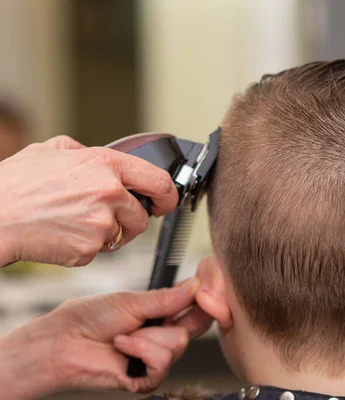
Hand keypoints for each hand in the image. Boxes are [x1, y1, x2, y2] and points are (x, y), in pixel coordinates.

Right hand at [0, 135, 178, 266]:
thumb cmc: (13, 185)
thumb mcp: (49, 150)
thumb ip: (81, 150)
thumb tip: (93, 155)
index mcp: (104, 164)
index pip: (158, 180)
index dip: (168, 195)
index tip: (166, 202)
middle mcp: (109, 192)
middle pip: (142, 216)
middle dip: (133, 220)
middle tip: (114, 219)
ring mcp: (101, 222)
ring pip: (122, 235)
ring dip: (107, 233)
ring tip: (75, 223)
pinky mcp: (90, 248)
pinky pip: (99, 250)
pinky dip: (86, 247)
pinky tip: (64, 234)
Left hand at [0, 278, 213, 398]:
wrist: (63, 343)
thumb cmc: (89, 319)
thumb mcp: (132, 301)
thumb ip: (167, 298)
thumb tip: (195, 285)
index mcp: (161, 314)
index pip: (195, 307)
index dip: (204, 298)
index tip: (205, 288)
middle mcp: (162, 336)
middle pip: (196, 326)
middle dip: (179, 317)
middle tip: (159, 313)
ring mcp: (155, 358)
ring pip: (179, 343)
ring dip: (148, 337)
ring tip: (125, 336)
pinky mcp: (147, 378)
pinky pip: (162, 363)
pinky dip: (140, 352)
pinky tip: (123, 348)